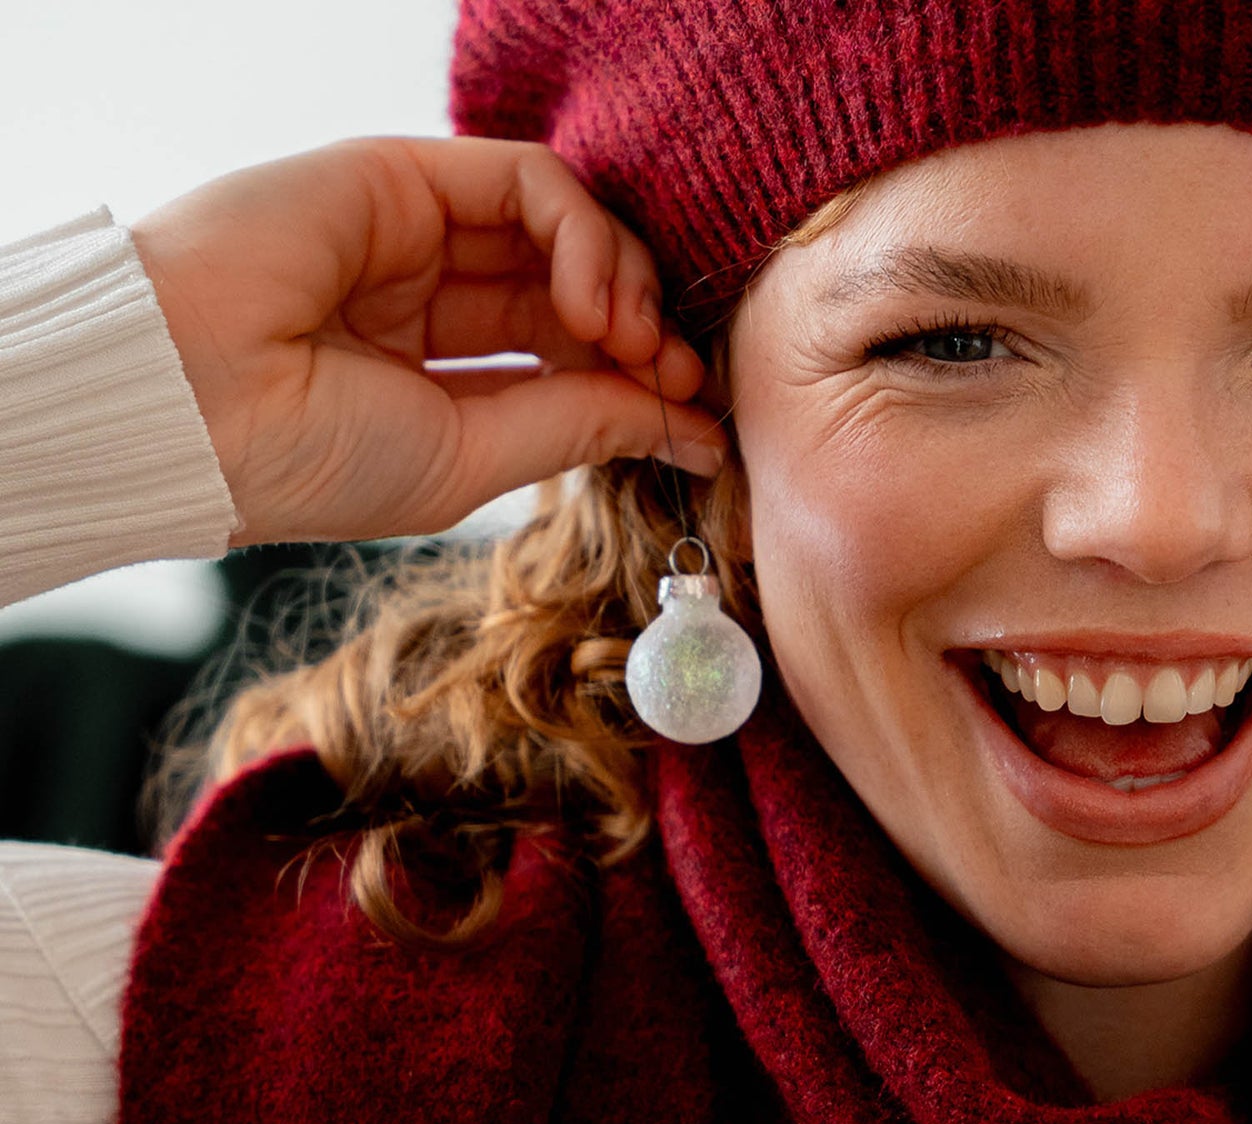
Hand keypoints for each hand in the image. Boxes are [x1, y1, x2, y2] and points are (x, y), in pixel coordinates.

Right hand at [132, 137, 722, 547]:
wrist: (191, 404)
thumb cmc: (305, 456)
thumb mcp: (471, 457)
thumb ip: (579, 423)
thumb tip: (689, 425)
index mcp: (430, 373)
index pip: (566, 356)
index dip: (639, 378)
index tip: (696, 417)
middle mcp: (427, 295)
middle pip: (578, 288)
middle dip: (647, 330)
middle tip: (677, 375)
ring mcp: (418, 231)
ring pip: (567, 228)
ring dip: (627, 281)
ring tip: (632, 342)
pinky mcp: (407, 174)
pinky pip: (533, 179)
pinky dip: (587, 234)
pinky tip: (590, 300)